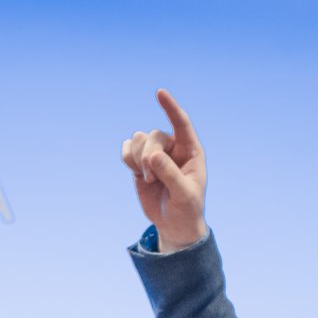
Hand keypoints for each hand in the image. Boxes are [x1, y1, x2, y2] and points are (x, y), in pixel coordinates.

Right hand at [120, 89, 207, 247]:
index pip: (181, 123)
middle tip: (151, 178)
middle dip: (148, 156)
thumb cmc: (186, 209)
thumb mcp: (184, 194)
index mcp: (191, 151)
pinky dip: (127, 159)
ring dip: (137, 160)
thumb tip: (153, 155)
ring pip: (138, 139)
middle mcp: (173, 148)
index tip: (159, 93)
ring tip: (148, 180)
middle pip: (152, 135)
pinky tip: (135, 173)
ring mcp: (155, 154)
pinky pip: (127, 149)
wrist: (174, 224)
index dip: (170, 107)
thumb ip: (170, 174)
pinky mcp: (139, 163)